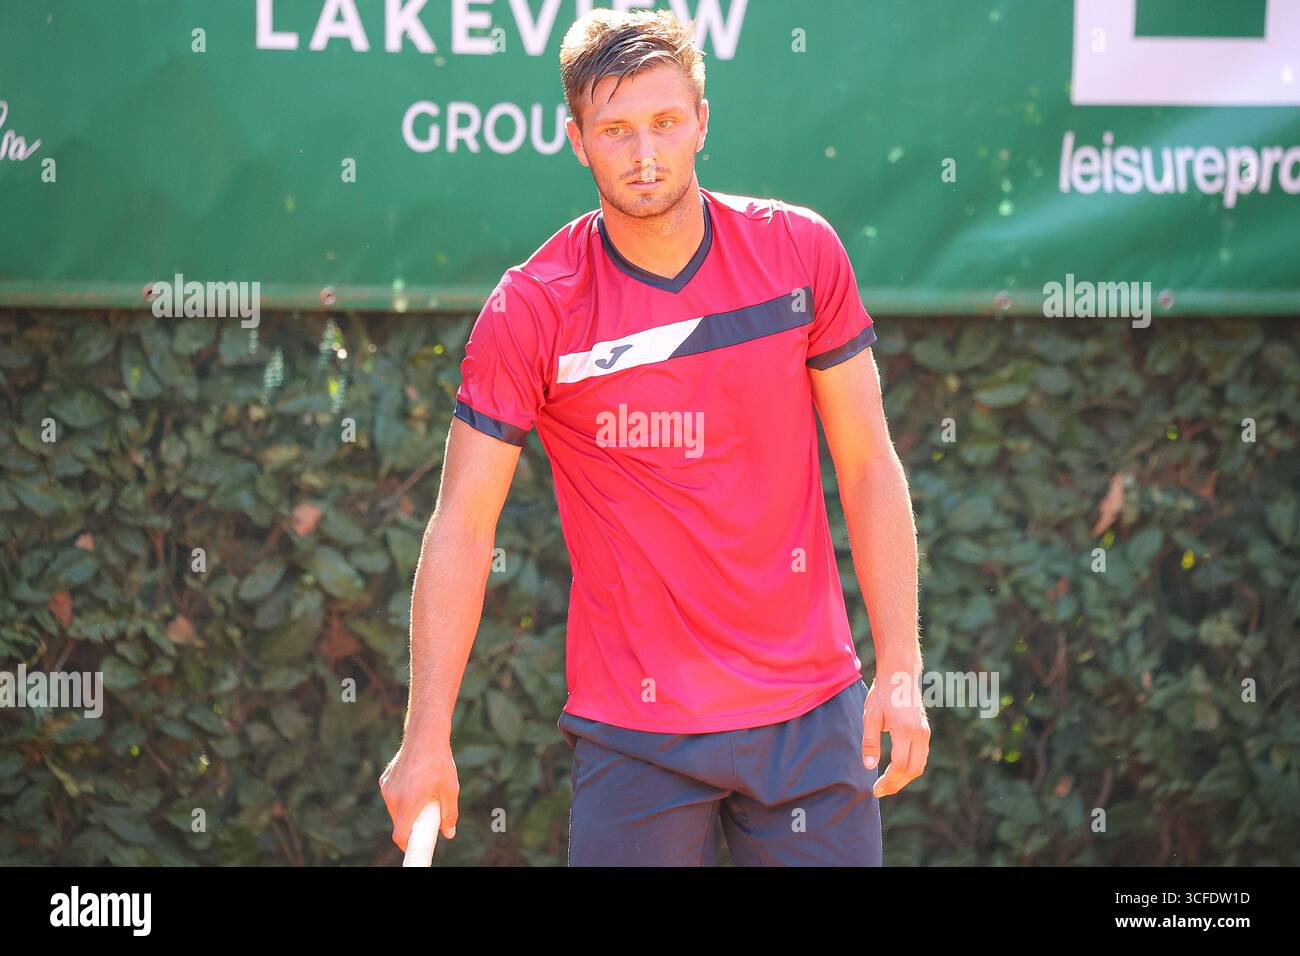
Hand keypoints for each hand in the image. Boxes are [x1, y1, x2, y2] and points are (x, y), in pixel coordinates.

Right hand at [379, 739, 459, 853]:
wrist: (425, 734)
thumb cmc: (439, 761)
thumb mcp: (450, 789)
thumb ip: (449, 814)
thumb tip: (448, 833)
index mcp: (407, 803)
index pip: (400, 835)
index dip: (408, 845)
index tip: (417, 845)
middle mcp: (392, 797)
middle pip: (399, 822)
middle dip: (412, 824)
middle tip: (428, 817)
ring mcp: (387, 787)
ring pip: (395, 809)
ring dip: (408, 809)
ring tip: (425, 794)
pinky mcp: (385, 779)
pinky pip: (393, 795)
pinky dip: (403, 796)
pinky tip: (416, 782)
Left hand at [861, 674, 930, 797]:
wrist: (900, 676)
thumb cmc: (883, 694)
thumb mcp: (871, 716)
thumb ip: (870, 742)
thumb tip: (869, 767)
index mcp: (905, 730)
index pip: (900, 765)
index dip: (889, 781)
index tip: (875, 788)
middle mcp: (919, 734)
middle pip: (913, 770)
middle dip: (897, 785)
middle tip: (880, 791)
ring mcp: (925, 733)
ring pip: (919, 766)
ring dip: (904, 779)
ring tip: (887, 784)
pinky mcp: (925, 732)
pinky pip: (921, 757)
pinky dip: (910, 768)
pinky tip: (896, 771)